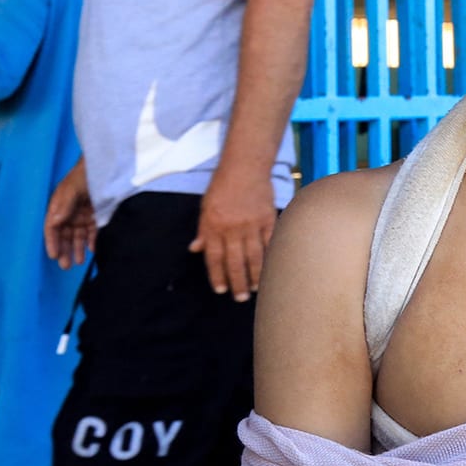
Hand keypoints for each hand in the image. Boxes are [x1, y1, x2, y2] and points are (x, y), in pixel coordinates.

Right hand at [44, 162, 95, 268]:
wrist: (104, 164)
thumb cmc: (84, 174)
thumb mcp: (72, 188)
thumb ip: (64, 204)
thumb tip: (55, 222)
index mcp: (58, 206)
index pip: (52, 227)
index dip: (52, 242)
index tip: (54, 255)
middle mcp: (68, 212)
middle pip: (64, 235)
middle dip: (64, 250)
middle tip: (65, 265)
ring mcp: (81, 214)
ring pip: (77, 236)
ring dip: (77, 249)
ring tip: (78, 262)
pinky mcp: (95, 215)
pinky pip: (91, 231)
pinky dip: (91, 241)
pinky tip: (92, 250)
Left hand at [190, 163, 277, 299]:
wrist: (245, 167)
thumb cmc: (222, 186)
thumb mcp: (205, 207)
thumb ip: (203, 230)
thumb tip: (195, 249)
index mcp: (213, 225)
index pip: (214, 257)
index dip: (217, 276)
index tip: (221, 290)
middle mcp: (232, 228)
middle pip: (235, 261)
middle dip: (237, 282)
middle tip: (239, 298)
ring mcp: (251, 224)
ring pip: (253, 256)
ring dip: (254, 276)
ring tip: (255, 290)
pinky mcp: (268, 219)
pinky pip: (269, 243)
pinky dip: (270, 258)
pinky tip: (270, 270)